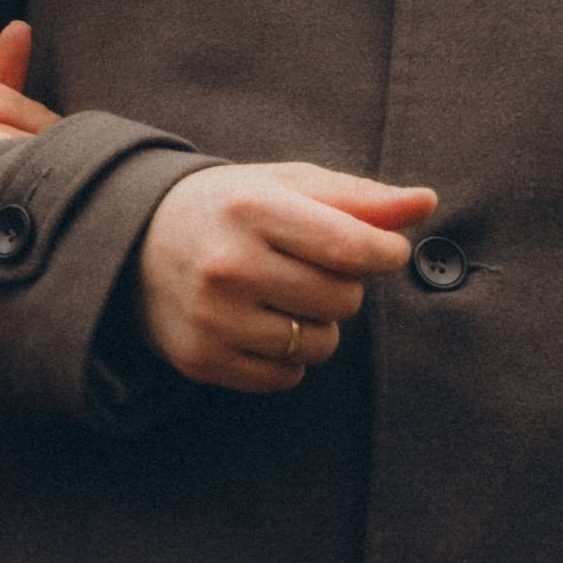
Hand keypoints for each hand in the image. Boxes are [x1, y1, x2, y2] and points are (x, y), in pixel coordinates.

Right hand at [136, 162, 436, 393]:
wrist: (135, 242)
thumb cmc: (230, 209)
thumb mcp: (286, 186)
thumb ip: (359, 198)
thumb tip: (426, 202)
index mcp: (252, 208)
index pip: (353, 248)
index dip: (386, 254)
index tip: (384, 250)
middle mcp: (228, 263)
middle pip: (343, 300)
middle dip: (344, 287)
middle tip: (309, 269)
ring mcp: (212, 316)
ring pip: (319, 344)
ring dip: (316, 324)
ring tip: (280, 296)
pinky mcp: (201, 359)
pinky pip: (287, 377)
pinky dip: (288, 357)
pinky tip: (258, 324)